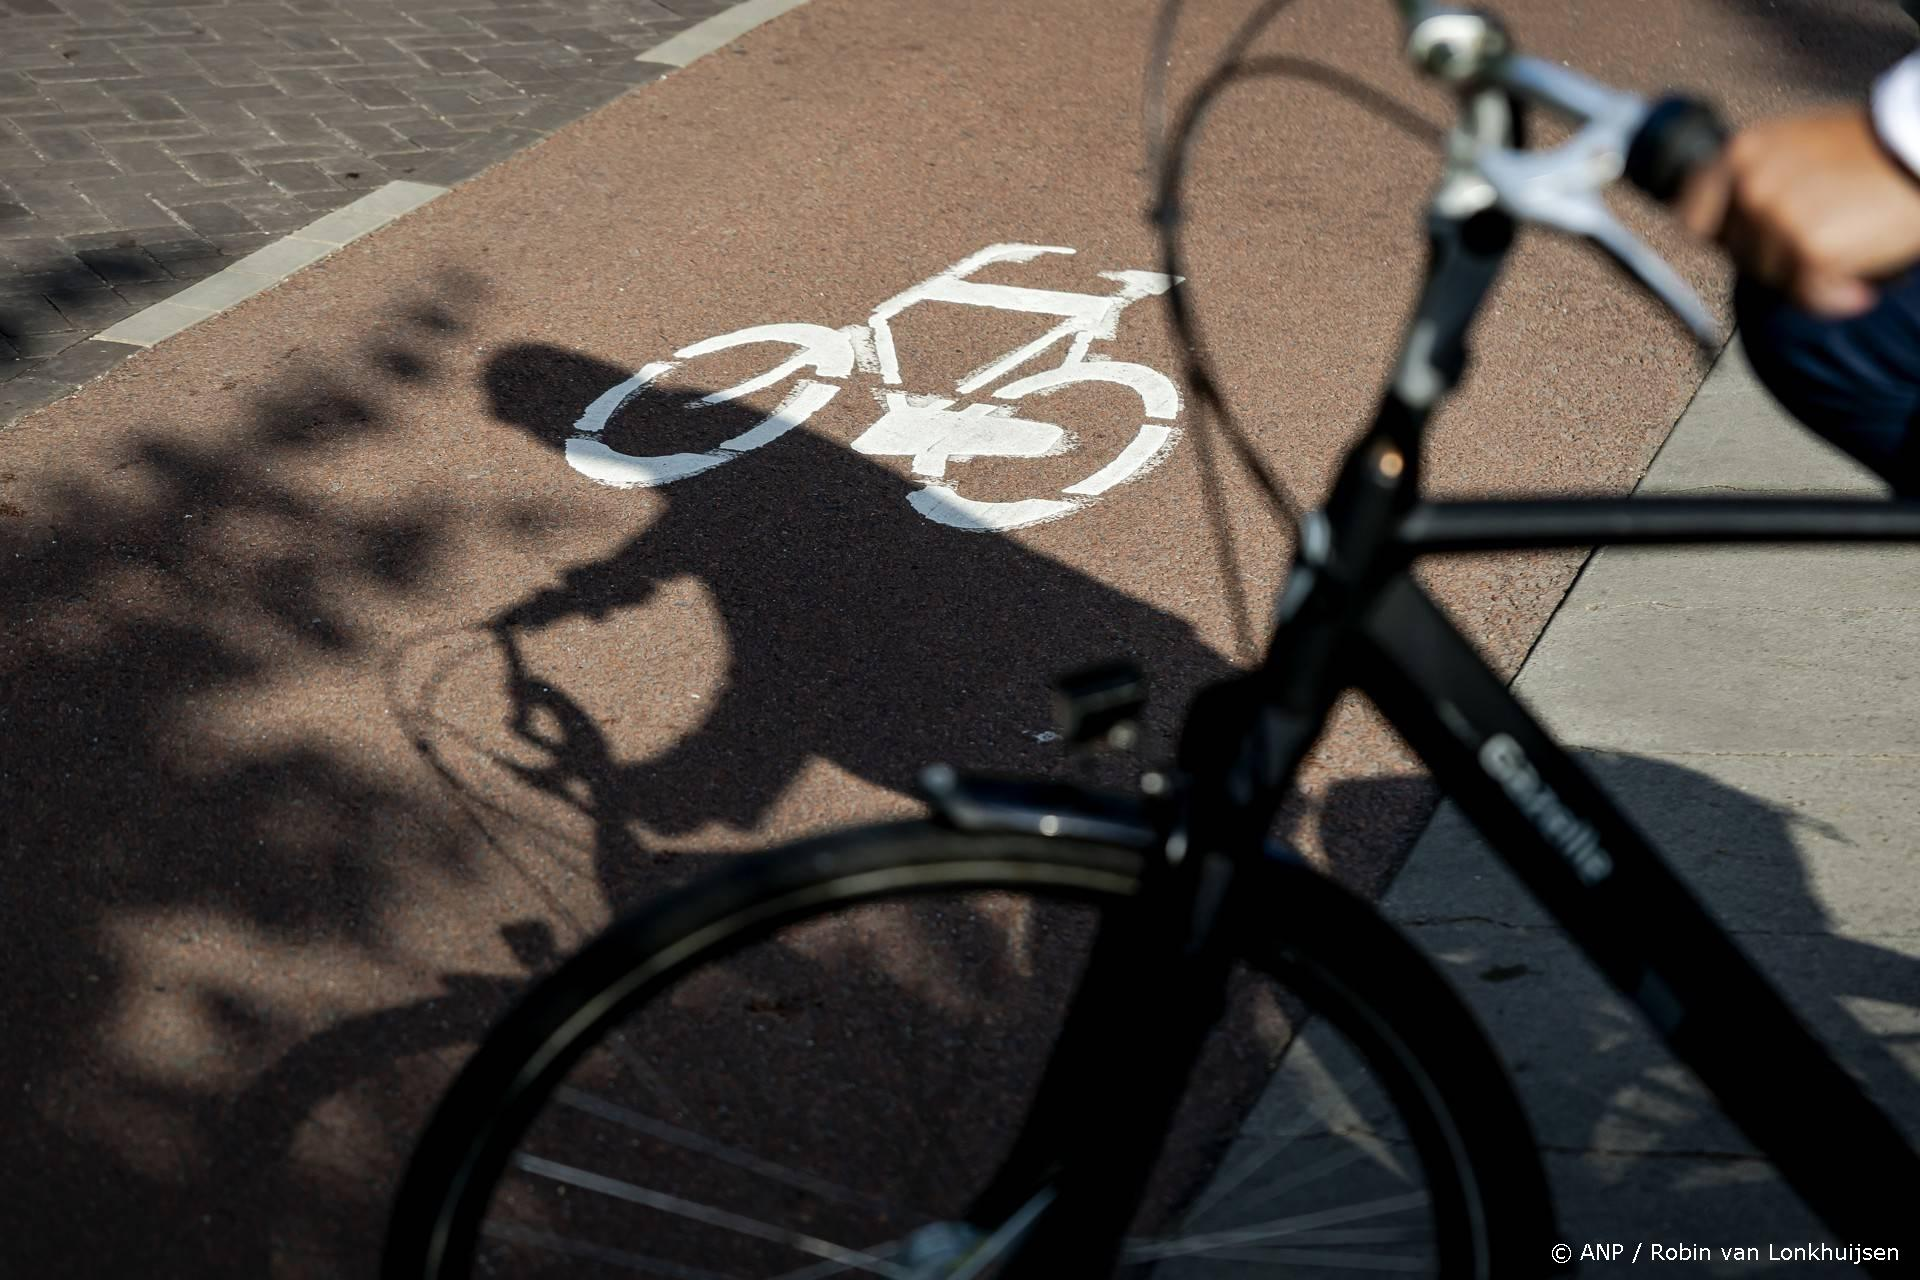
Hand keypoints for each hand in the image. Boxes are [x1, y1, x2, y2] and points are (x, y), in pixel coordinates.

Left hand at [1677, 106, 1919, 316]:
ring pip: (1770, 277)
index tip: (1744, 247)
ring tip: (1848, 249)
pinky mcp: (1810, 247)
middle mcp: (1750, 183)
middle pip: (1736, 253)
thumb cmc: (1871, 151)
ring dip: (1806, 276)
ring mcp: (1777, 216)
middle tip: (1817, 242)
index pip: (1693, 219)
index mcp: (1742, 152)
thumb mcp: (1796, 147)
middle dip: (1772, 257)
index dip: (1720, 240)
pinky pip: (1807, 296)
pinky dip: (1834, 299)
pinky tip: (1857, 287)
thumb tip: (1722, 225)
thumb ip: (1756, 179)